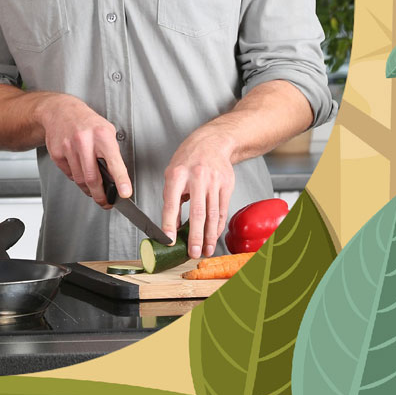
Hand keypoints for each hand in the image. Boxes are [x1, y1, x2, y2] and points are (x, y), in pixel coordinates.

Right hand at [37, 94, 131, 206]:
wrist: (60, 111)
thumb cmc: (87, 122)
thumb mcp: (106, 131)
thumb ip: (112, 153)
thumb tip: (118, 178)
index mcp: (101, 134)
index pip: (114, 161)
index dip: (121, 180)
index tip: (125, 193)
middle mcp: (84, 140)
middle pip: (92, 178)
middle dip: (100, 195)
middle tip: (106, 202)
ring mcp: (68, 147)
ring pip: (80, 179)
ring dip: (88, 188)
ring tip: (93, 187)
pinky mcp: (56, 153)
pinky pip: (69, 174)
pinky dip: (76, 177)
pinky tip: (79, 169)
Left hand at [160, 126, 235, 259]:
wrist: (212, 142)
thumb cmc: (188, 158)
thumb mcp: (172, 173)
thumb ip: (171, 198)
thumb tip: (172, 225)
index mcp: (178, 174)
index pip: (172, 202)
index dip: (169, 223)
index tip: (168, 239)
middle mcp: (197, 178)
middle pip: (197, 212)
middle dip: (195, 236)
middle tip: (193, 252)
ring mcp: (214, 182)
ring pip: (212, 214)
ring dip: (209, 236)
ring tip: (205, 250)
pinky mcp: (226, 185)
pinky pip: (222, 210)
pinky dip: (217, 226)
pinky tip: (214, 236)